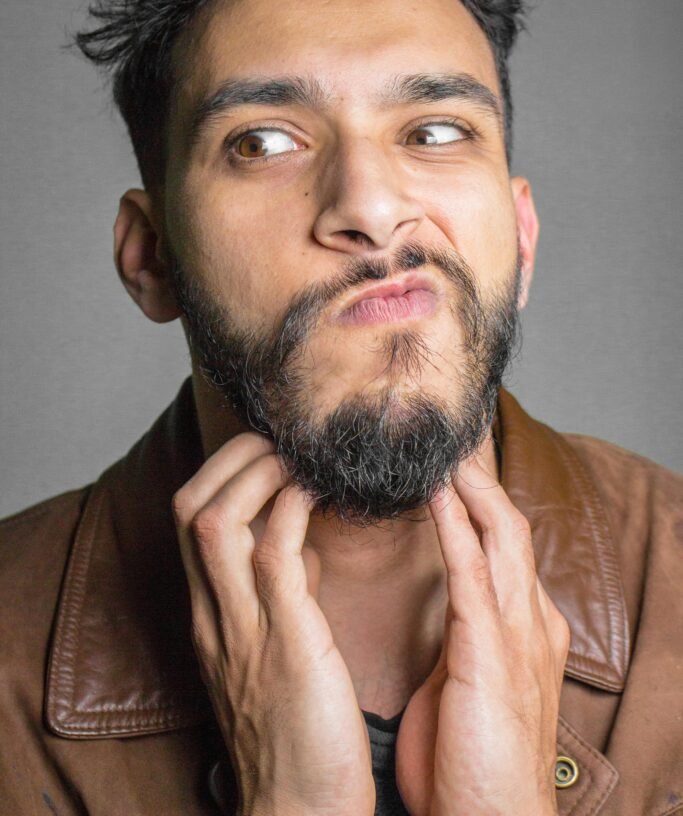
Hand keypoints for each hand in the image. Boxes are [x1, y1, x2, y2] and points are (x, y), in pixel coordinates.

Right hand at [173, 433, 374, 815]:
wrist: (300, 813)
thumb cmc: (300, 729)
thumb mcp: (276, 648)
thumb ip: (280, 592)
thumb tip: (298, 538)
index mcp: (212, 617)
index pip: (190, 520)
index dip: (224, 472)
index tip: (267, 453)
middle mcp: (215, 616)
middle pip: (190, 507)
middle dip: (231, 458)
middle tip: (278, 440)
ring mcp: (243, 628)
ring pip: (218, 519)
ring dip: (257, 471)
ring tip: (297, 455)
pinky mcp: (288, 643)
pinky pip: (275, 554)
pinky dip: (292, 509)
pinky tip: (319, 492)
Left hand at [395, 451, 569, 815]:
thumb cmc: (470, 766)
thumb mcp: (465, 687)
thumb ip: (460, 641)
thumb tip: (442, 611)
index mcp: (523, 628)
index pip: (503, 543)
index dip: (480, 497)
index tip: (450, 459)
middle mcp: (530, 618)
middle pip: (509, 522)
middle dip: (481, 472)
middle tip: (453, 426)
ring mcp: (517, 630)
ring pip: (502, 531)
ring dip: (471, 480)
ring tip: (445, 437)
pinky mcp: (492, 649)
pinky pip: (472, 568)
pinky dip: (455, 523)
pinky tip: (434, 489)